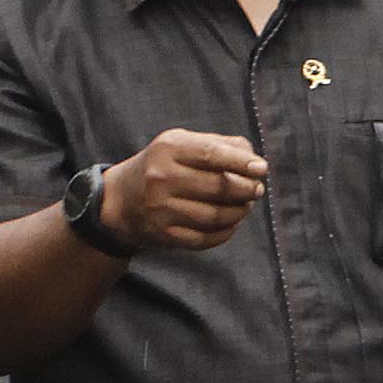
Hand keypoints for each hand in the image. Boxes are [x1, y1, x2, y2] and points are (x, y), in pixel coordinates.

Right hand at [102, 128, 267, 256]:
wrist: (120, 200)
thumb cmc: (162, 166)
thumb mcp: (181, 144)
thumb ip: (219, 144)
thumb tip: (253, 158)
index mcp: (168, 149)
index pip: (212, 154)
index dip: (241, 162)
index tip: (262, 169)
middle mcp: (161, 178)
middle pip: (218, 186)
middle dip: (246, 189)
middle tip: (257, 190)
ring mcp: (160, 209)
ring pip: (216, 215)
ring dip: (239, 212)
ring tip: (246, 206)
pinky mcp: (163, 235)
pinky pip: (205, 238)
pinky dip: (226, 232)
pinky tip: (231, 223)